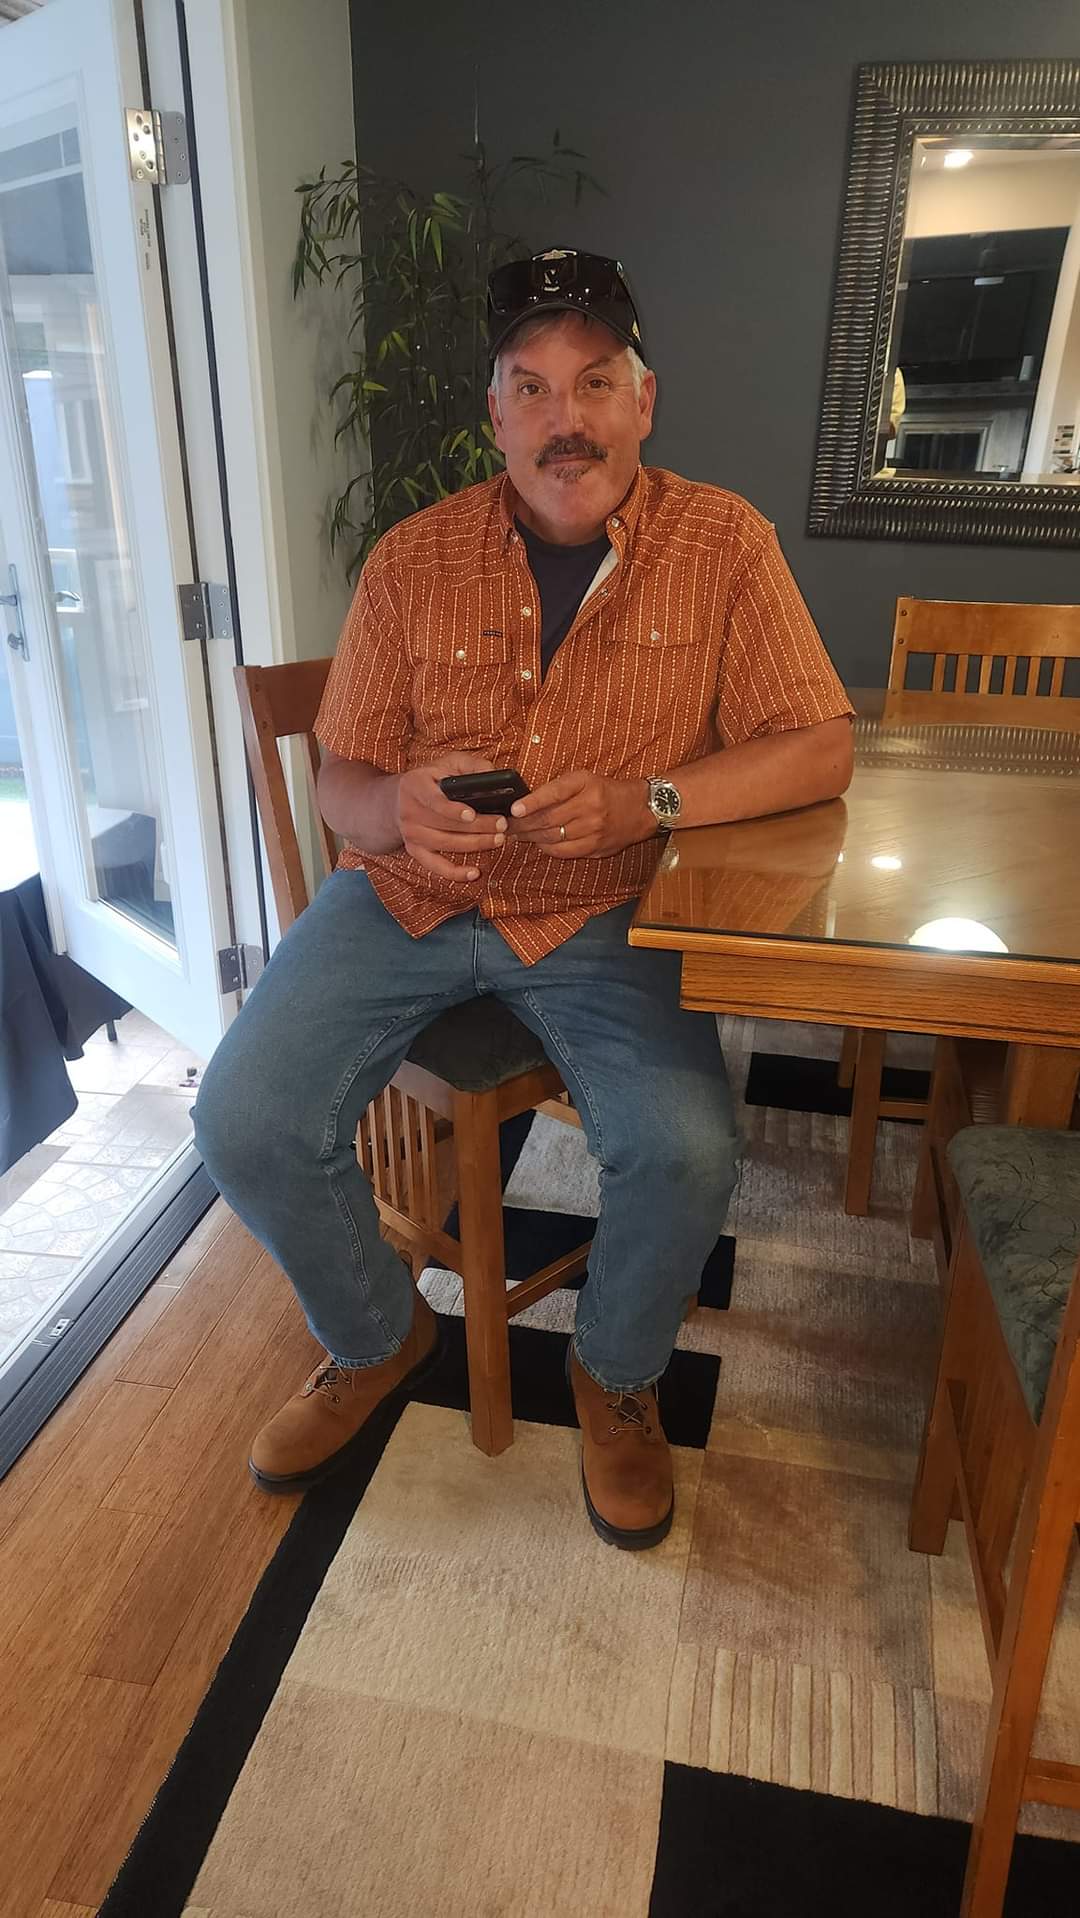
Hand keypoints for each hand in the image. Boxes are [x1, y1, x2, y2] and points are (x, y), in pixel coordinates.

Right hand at [395, 752, 504, 881]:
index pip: (433, 800)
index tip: (471, 814)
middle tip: (502, 824)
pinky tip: (474, 873)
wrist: (398, 799)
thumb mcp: (448, 763)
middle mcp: (408, 811)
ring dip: (474, 844)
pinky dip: (455, 873)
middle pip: (444, 824)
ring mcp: (411, 834)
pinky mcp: (415, 851)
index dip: (452, 809)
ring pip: (444, 844)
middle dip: (478, 826)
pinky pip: (435, 866)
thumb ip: (472, 766)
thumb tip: (495, 776)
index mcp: (414, 785)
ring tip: (499, 840)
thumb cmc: (432, 779)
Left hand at [510, 771, 654, 856]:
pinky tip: (539, 843)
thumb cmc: (606, 792)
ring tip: (518, 835)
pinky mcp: (595, 846)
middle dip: (524, 823)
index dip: (532, 802)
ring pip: (553, 836)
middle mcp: (590, 805)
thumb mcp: (584, 780)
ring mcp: (594, 828)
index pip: (553, 793)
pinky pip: (564, 851)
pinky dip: (548, 848)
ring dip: (532, 837)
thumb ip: (559, 789)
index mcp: (585, 783)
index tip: (514, 809)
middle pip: (549, 818)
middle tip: (507, 825)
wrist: (640, 809)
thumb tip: (526, 803)